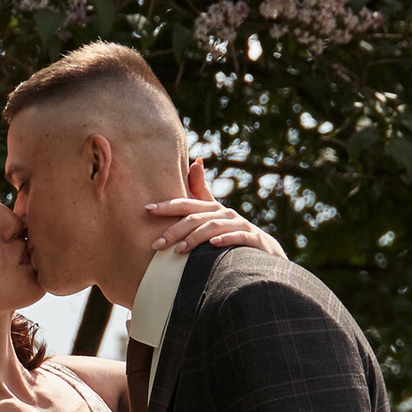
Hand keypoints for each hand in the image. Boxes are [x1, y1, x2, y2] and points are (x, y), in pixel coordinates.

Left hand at [142, 194, 280, 260]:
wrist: (265, 249)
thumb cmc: (232, 230)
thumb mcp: (216, 211)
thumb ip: (202, 191)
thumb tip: (195, 161)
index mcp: (213, 208)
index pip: (186, 205)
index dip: (166, 206)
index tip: (146, 209)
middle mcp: (226, 213)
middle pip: (195, 218)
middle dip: (174, 230)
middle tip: (156, 244)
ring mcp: (240, 225)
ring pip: (213, 228)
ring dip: (194, 238)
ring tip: (178, 250)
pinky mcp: (253, 239)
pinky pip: (238, 237)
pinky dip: (225, 239)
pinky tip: (213, 245)